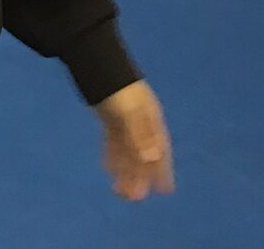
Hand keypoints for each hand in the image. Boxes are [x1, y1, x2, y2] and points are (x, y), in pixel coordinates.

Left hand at [94, 80, 174, 200]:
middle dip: (140, 176)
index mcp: (152, 120)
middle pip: (143, 153)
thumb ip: (140, 135)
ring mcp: (127, 120)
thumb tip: (153, 157)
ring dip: (126, 170)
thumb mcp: (130, 113)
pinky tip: (108, 169)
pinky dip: (113, 156)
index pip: (160, 150)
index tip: (165, 190)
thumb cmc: (119, 90)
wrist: (98, 66)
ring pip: (129, 151)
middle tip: (134, 197)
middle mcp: (142, 123)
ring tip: (120, 190)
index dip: (163, 170)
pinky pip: (115, 142)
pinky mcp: (112, 118)